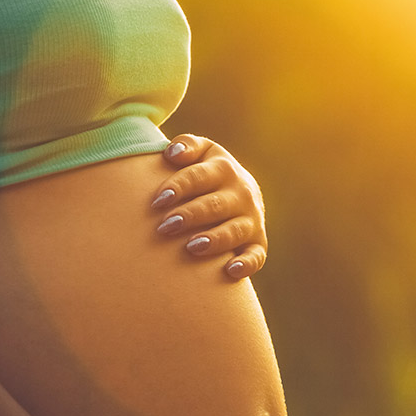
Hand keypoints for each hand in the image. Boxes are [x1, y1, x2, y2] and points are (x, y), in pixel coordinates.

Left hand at [152, 135, 267, 279]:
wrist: (241, 193)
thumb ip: (187, 145)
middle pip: (215, 205)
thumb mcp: (202, 153)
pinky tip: (229, 270)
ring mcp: (252, 219)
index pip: (199, 176)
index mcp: (225, 169)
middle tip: (165, 226)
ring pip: (234, 231)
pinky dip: (246, 264)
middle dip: (190, 215)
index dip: (179, 187)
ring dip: (214, 239)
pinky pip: (256, 256)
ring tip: (191, 246)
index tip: (158, 201)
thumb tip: (172, 153)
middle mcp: (242, 193)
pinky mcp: (258, 243)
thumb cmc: (207, 173)